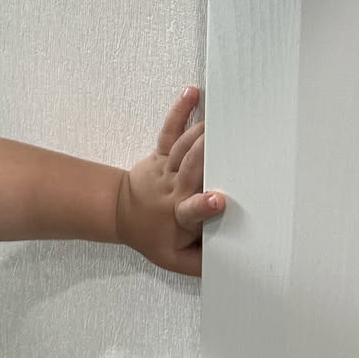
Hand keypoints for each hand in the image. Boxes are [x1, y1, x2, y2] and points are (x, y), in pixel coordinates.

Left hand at [116, 87, 225, 276]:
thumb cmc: (156, 238)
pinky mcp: (160, 154)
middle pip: (191, 169)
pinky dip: (180, 110)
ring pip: (184, 147)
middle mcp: (173, 190)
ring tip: (225, 115)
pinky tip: (193, 92)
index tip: (218, 200)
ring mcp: (165, 168)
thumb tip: (238, 265)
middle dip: (210, 154)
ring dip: (203, 131)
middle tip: (233, 139)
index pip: (192, 211)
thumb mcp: (177, 261)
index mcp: (179, 216)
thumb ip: (204, 264)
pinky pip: (170, 130)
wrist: (120, 215)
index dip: (204, 206)